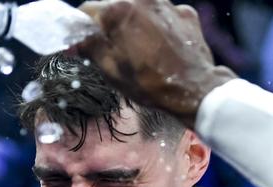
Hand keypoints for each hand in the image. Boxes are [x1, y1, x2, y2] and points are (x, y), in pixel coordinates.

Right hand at [77, 0, 237, 126]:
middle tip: (113, 48)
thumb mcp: (111, 70)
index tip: (82, 41)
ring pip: (141, 9)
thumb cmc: (150, 84)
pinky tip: (162, 47)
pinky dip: (159, 27)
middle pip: (116, 6)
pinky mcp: (186, 13)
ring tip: (141, 50)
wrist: (195, 91)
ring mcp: (168, 4)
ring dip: (135, 24)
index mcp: (120, 10)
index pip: (88, 10)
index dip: (82, 27)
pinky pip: (164, 15)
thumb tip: (77, 40)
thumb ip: (91, 48)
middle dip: (110, 25)